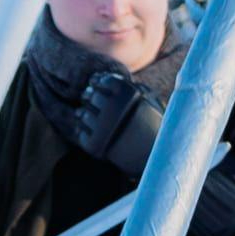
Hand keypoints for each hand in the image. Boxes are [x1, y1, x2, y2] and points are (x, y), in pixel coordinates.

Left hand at [30, 59, 160, 175]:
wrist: (153, 159)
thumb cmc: (153, 127)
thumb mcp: (150, 101)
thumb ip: (131, 86)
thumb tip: (106, 77)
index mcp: (127, 95)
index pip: (104, 80)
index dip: (99, 82)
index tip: (98, 85)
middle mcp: (112, 109)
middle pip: (91, 95)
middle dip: (91, 96)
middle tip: (91, 99)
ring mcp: (101, 128)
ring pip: (83, 114)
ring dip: (86, 114)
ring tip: (95, 117)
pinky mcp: (94, 146)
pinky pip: (81, 132)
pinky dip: (85, 131)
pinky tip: (93, 131)